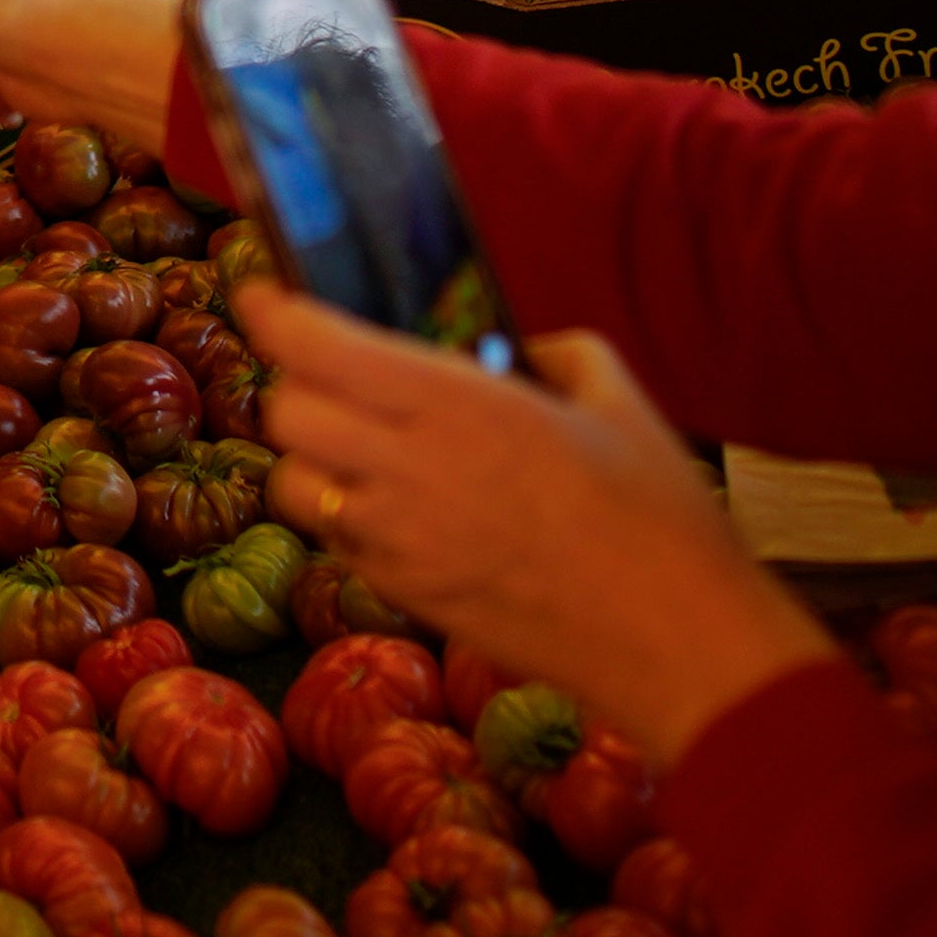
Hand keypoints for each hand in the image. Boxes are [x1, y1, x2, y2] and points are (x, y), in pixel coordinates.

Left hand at [238, 297, 832, 770]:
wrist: (674, 643)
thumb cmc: (657, 515)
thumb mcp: (614, 397)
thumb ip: (550, 351)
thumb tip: (510, 346)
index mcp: (456, 402)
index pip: (314, 345)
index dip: (270, 312)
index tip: (261, 292)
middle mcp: (407, 468)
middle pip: (282, 411)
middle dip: (292, 383)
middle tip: (328, 373)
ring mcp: (397, 540)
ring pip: (292, 482)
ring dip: (309, 455)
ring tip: (359, 445)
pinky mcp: (404, 595)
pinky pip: (337, 539)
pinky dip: (345, 514)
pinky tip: (401, 506)